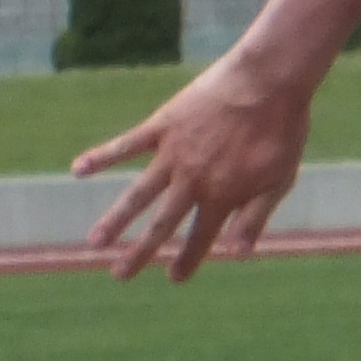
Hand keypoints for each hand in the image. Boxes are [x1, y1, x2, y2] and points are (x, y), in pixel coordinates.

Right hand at [73, 53, 315, 281]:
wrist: (268, 82)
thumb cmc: (282, 131)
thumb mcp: (279, 180)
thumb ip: (256, 216)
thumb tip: (238, 255)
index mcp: (223, 196)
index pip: (201, 236)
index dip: (189, 259)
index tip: (174, 278)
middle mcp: (193, 180)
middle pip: (161, 223)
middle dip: (140, 252)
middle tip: (120, 275)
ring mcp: (173, 154)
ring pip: (138, 194)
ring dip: (115, 219)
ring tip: (94, 242)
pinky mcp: (162, 126)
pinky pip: (125, 145)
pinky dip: (101, 157)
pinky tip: (78, 170)